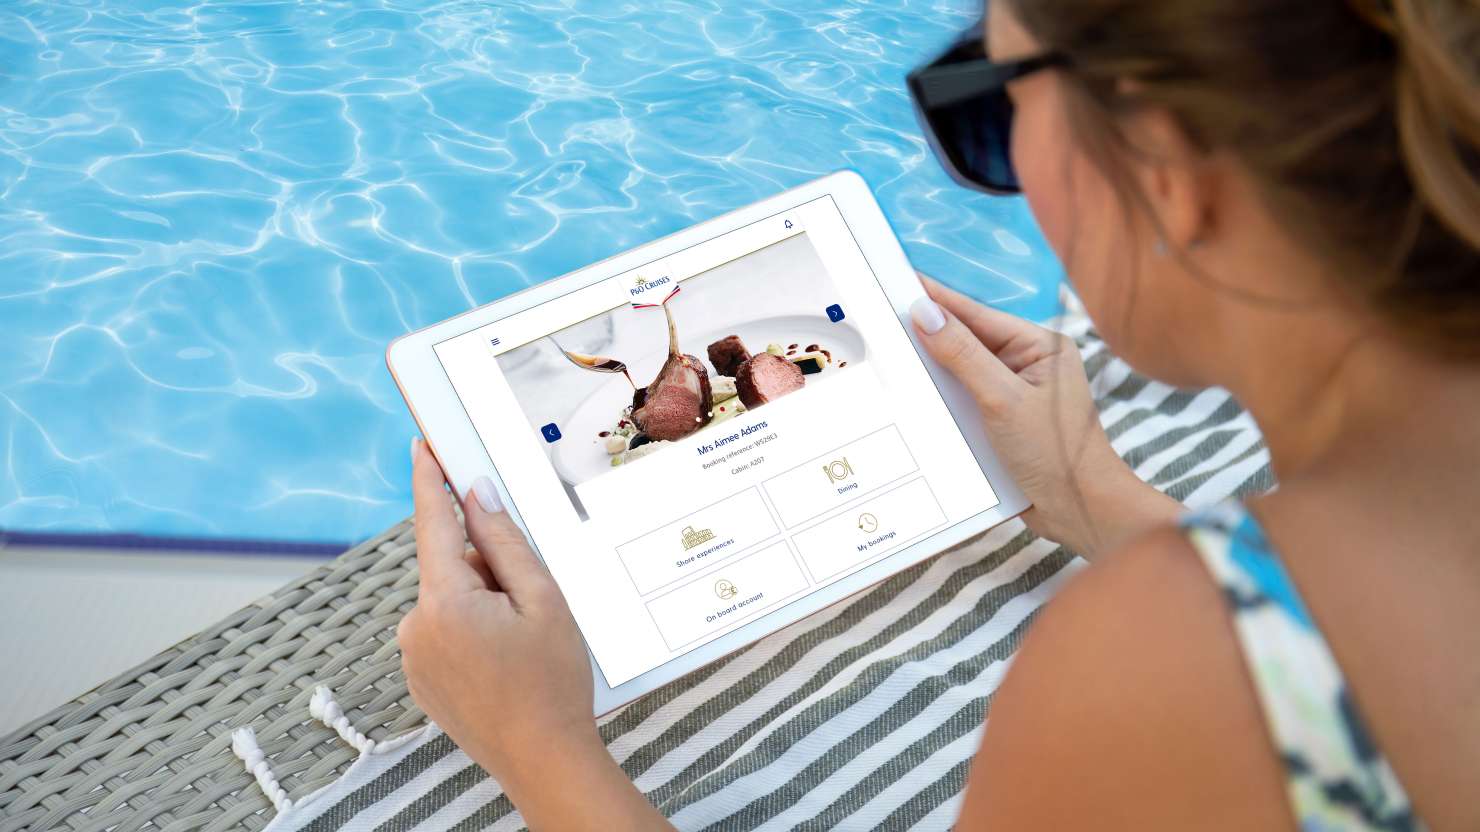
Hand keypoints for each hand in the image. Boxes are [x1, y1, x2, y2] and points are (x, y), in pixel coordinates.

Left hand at [401, 438, 670, 830]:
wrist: (543, 761)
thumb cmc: (553, 684)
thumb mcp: (543, 601)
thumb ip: (505, 543)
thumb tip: (477, 496)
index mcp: (445, 601)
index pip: (431, 522)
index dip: (428, 479)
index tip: (422, 445)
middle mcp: (416, 627)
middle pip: (450, 566)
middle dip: (488, 569)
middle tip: (530, 606)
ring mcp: (415, 656)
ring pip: (450, 599)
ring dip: (483, 603)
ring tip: (521, 644)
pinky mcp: (421, 678)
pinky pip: (445, 631)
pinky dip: (473, 631)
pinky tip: (504, 662)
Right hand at [910, 276, 1180, 558]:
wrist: (1078, 512)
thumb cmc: (1055, 453)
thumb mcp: (1003, 399)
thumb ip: (963, 355)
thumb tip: (925, 313)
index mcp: (1040, 346)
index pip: (977, 315)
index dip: (937, 300)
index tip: (901, 282)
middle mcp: (1028, 365)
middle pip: (967, 341)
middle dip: (928, 332)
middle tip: (882, 314)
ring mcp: (1014, 394)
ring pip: (961, 371)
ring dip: (931, 367)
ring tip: (888, 349)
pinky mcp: (1001, 422)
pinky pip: (963, 400)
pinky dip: (940, 397)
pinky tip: (912, 393)